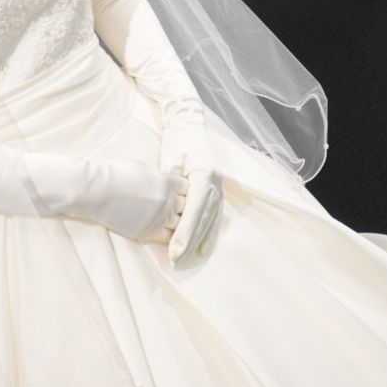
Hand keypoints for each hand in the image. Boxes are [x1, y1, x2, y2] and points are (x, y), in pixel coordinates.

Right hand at [87, 159, 187, 243]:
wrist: (95, 191)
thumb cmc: (115, 175)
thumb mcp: (144, 170)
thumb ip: (162, 179)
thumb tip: (170, 183)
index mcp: (167, 181)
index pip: (190, 189)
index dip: (186, 192)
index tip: (182, 194)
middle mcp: (167, 200)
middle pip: (190, 208)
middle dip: (186, 208)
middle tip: (182, 211)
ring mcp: (159, 217)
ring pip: (182, 225)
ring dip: (179, 223)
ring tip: (176, 223)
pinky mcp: (148, 232)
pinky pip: (168, 238)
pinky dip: (170, 236)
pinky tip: (165, 231)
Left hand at [161, 123, 222, 264]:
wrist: (189, 126)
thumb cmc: (177, 140)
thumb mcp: (170, 156)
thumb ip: (170, 180)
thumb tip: (168, 202)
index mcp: (204, 173)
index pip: (195, 209)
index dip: (186, 232)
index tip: (174, 250)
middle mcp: (215, 182)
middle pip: (204, 218)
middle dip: (190, 241)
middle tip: (176, 260)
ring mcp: (218, 187)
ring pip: (211, 220)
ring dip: (199, 241)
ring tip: (186, 259)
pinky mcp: (215, 190)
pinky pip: (213, 216)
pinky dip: (208, 233)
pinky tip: (203, 248)